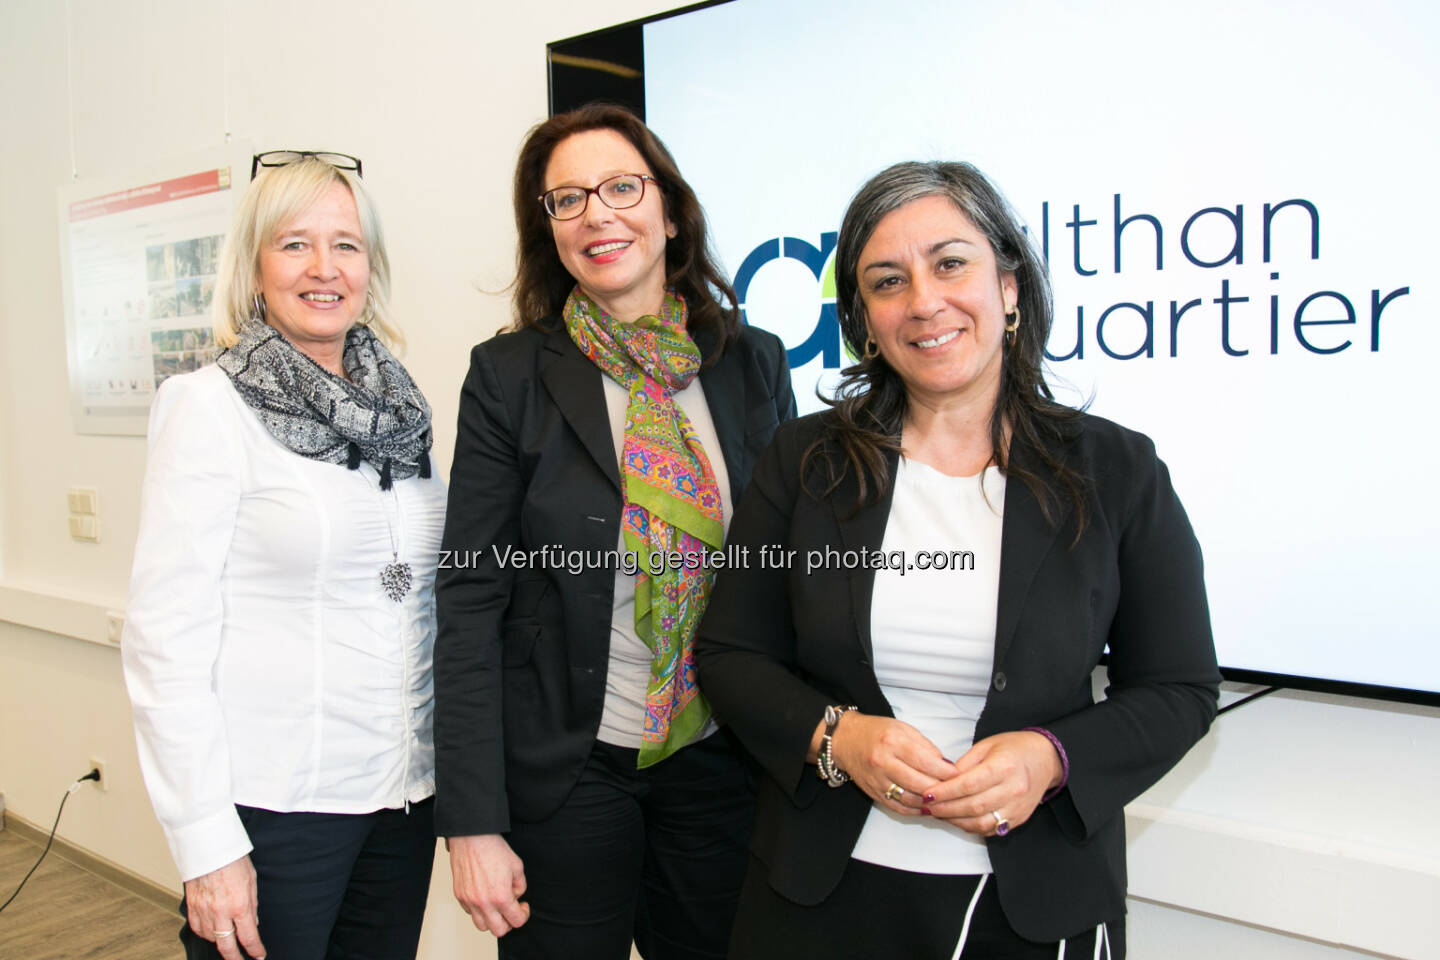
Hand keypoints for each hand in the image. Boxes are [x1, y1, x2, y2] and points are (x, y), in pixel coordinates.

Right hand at [183, 855, 264, 959]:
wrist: (209, 846)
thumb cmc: (232, 859)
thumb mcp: (252, 881)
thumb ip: (252, 905)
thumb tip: (253, 923)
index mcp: (239, 904)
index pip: (248, 937)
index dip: (255, 950)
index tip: (259, 955)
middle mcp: (220, 911)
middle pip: (226, 946)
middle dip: (235, 958)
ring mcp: (204, 910)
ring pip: (211, 938)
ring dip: (221, 941)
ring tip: (228, 938)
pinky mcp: (192, 906)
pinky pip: (198, 928)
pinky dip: (205, 932)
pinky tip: (212, 930)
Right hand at [448, 833, 530, 936]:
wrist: (471, 837)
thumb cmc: (493, 849)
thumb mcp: (517, 866)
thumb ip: (520, 886)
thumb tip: (516, 896)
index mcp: (501, 897)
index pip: (516, 921)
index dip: (523, 915)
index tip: (523, 906)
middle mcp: (483, 903)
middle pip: (498, 930)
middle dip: (508, 923)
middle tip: (511, 910)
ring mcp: (469, 901)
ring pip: (481, 925)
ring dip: (492, 919)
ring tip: (497, 906)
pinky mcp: (459, 895)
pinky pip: (470, 912)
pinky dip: (478, 910)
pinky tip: (484, 897)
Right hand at [825, 712, 956, 814]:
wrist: (845, 740)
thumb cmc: (876, 731)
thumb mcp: (902, 728)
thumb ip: (925, 746)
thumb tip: (945, 765)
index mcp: (892, 742)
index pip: (924, 761)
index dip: (944, 771)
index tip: (958, 774)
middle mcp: (882, 762)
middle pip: (918, 783)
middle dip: (940, 788)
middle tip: (955, 790)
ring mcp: (877, 780)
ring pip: (909, 799)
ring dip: (929, 803)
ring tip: (944, 801)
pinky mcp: (873, 793)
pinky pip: (898, 807)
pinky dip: (915, 810)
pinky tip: (926, 808)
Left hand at [921, 731, 1062, 835]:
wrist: (1046, 759)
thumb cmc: (1014, 748)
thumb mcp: (986, 745)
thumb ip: (964, 764)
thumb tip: (942, 780)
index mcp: (1005, 767)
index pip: (969, 784)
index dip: (946, 792)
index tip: (927, 794)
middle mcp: (1014, 789)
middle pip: (974, 806)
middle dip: (946, 809)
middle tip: (927, 807)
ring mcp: (1018, 807)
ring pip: (981, 823)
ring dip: (956, 821)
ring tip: (938, 814)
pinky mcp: (1019, 819)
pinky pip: (991, 829)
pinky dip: (971, 827)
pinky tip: (957, 819)